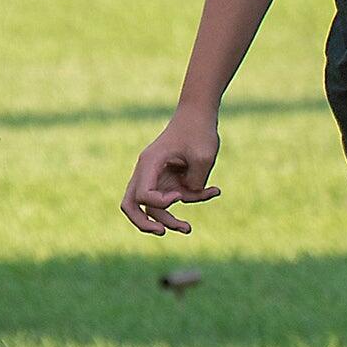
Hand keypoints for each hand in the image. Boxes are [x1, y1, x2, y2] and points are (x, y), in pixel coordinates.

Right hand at [121, 108, 221, 235]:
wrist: (199, 114)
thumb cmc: (199, 131)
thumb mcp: (204, 157)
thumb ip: (195, 183)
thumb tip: (188, 195)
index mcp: (149, 163)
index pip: (142, 195)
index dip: (159, 203)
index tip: (179, 195)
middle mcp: (147, 172)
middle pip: (131, 205)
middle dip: (144, 224)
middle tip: (162, 232)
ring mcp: (157, 176)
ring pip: (153, 207)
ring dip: (168, 220)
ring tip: (188, 229)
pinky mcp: (169, 178)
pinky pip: (174, 197)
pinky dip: (191, 198)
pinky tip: (215, 190)